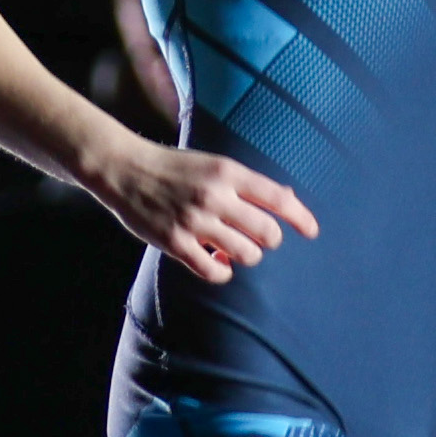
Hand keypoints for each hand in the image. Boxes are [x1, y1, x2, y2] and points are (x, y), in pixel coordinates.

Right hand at [88, 133, 319, 283]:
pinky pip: (214, 272)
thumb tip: (289, 199)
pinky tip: (216, 263)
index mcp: (227, 172)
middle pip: (267, 233)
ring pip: (246, 255)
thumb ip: (247, 184)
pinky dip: (222, 272)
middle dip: (268, 240)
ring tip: (231, 249)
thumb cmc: (173, 167)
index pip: (278, 198)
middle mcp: (215, 196)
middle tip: (257, 239)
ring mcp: (194, 221)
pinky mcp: (175, 243)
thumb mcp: (213, 164)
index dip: (301, 218)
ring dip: (245, 257)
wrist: (124, 169)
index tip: (311, 232)